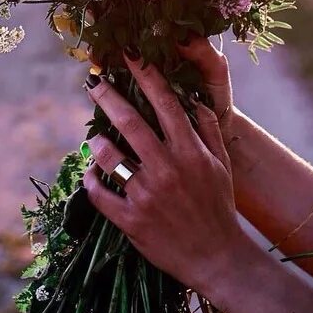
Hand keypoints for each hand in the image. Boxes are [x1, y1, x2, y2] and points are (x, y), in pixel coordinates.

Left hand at [83, 53, 247, 293]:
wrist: (217, 258)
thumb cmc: (219, 207)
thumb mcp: (221, 165)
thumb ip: (207, 129)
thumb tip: (191, 98)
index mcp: (190, 152)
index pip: (165, 103)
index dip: (146, 75)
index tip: (129, 54)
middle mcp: (168, 169)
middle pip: (130, 122)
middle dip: (108, 97)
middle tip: (93, 82)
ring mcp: (147, 195)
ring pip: (110, 157)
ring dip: (97, 143)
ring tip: (94, 137)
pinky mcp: (131, 220)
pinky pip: (99, 194)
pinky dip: (91, 180)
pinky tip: (92, 172)